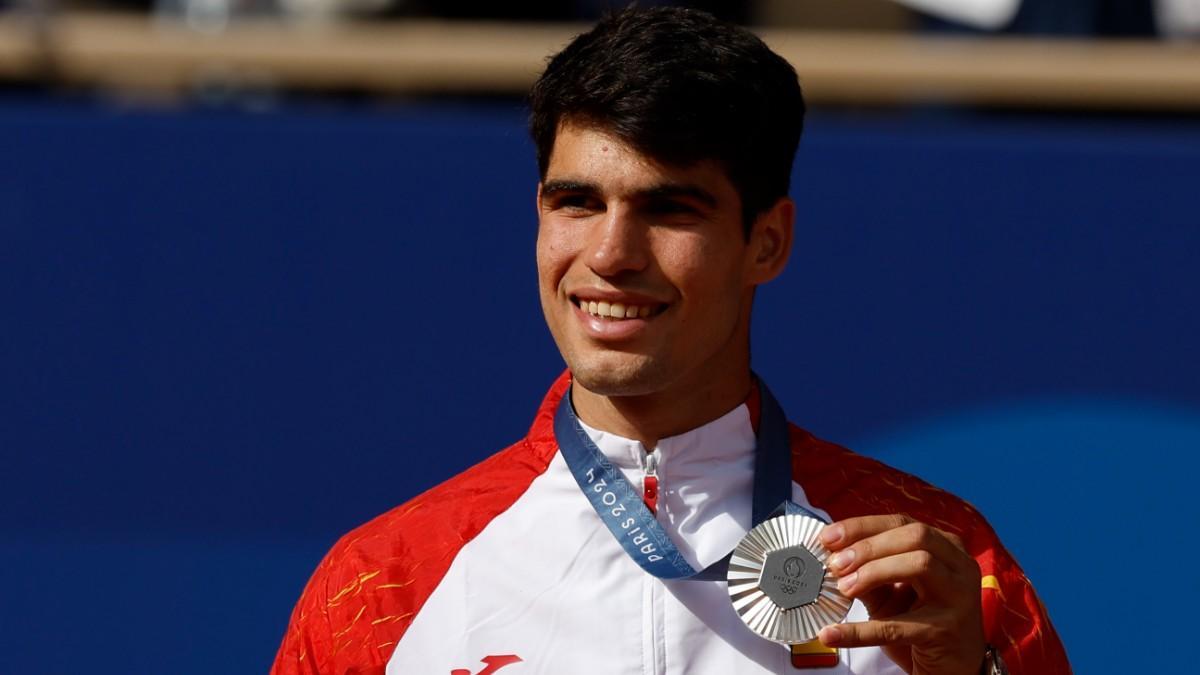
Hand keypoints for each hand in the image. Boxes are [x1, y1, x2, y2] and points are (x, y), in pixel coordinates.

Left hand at [816, 514, 984, 674]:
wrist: (954, 666)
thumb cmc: (921, 621)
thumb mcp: (891, 591)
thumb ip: (868, 570)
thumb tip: (831, 555)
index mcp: (946, 547)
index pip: (902, 523)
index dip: (862, 526)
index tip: (828, 537)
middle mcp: (959, 566)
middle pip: (915, 537)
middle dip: (869, 546)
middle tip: (836, 563)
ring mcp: (958, 597)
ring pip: (919, 564)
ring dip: (873, 572)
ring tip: (843, 588)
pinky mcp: (946, 631)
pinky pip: (898, 626)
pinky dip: (860, 631)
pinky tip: (833, 634)